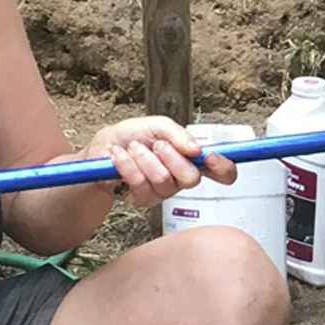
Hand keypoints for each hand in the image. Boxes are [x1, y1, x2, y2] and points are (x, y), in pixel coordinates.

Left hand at [87, 116, 237, 212]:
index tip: (211, 157)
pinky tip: (120, 157)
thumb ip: (177, 133)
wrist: (101, 149)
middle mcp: (181, 177)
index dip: (223, 167)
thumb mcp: (155, 124)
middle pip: (191, 179)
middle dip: (171, 157)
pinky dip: (128, 165)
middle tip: (156, 145)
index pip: (221, 171)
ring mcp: (164, 191)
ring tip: (134, 148)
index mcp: (190, 158)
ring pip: (163, 181)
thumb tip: (196, 149)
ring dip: (144, 158)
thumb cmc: (130, 136)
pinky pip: (140, 185)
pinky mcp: (144, 199)